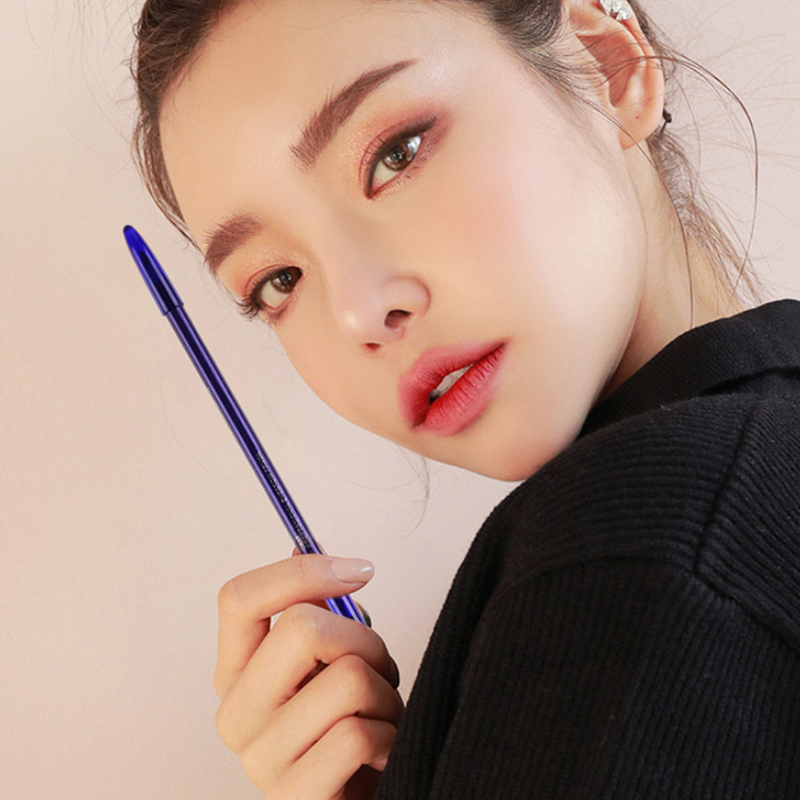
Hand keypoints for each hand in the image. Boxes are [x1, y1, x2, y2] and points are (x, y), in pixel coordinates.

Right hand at [214, 551, 403, 798]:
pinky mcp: (296, 798)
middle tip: (377, 665)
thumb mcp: (331, 656)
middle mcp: (236, 714)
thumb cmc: (351, 722)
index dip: (302, 571)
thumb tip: (301, 545)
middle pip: (301, 628)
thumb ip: (317, 608)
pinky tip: (381, 753)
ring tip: (379, 715)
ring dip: (385, 693)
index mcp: (235, 672)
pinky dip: (389, 736)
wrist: (365, 797)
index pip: (239, 598)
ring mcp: (260, 761)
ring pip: (347, 678)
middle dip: (363, 638)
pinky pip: (358, 734)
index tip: (358, 570)